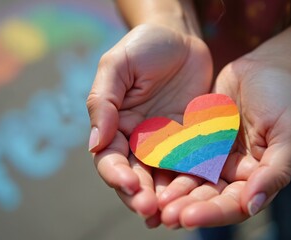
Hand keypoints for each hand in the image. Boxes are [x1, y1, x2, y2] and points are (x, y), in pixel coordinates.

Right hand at [86, 23, 211, 224]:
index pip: (110, 158)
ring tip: (171, 214)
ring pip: (162, 177)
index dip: (116, 174)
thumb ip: (103, 103)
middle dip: (139, 195)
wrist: (180, 38)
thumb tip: (94, 145)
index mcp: (114, 126)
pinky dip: (192, 183)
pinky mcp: (190, 140)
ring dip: (165, 198)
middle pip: (135, 176)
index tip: (129, 184)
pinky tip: (196, 198)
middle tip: (149, 209)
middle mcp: (137, 140)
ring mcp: (165, 143)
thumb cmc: (142, 47)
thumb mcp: (116, 66)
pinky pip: (191, 164)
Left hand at [160, 58, 290, 227]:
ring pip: (188, 179)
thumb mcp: (290, 133)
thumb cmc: (283, 98)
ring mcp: (211, 156)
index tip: (187, 217)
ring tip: (151, 200)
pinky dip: (165, 164)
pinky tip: (147, 171)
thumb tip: (251, 206)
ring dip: (171, 192)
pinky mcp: (195, 140)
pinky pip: (178, 154)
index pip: (233, 205)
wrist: (262, 68)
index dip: (211, 213)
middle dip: (185, 207)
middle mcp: (231, 173)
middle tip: (163, 215)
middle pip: (206, 197)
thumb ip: (275, 171)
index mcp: (256, 178)